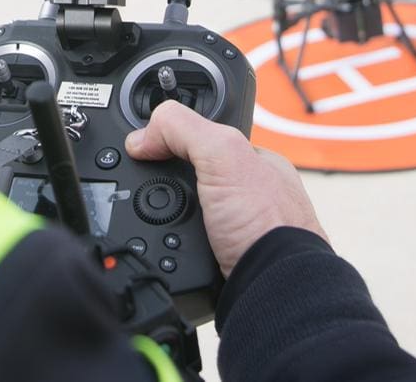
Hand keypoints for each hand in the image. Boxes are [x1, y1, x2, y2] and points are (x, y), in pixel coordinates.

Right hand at [125, 101, 325, 275]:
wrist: (274, 288)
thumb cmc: (269, 224)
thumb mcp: (223, 153)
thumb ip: (182, 128)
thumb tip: (141, 137)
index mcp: (255, 162)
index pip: (205, 136)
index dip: (176, 136)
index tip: (149, 143)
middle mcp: (247, 196)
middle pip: (189, 176)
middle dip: (167, 181)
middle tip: (158, 185)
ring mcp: (234, 230)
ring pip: (181, 213)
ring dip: (166, 217)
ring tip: (164, 218)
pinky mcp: (219, 261)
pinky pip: (181, 244)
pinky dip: (169, 244)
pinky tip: (169, 241)